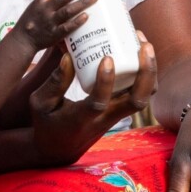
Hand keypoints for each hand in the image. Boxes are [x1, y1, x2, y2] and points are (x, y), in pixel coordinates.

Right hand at [14, 0, 99, 52]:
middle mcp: (45, 9)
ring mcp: (50, 22)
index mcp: (40, 0)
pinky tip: (86, 16)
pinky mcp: (54, 35)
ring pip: (68, 10)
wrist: (22, 40)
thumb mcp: (36, 5)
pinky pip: (67, 27)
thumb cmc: (32, 21)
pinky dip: (77, 21)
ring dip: (83, 2)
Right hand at [29, 35, 156, 162]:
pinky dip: (144, 75)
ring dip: (149, 72)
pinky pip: (139, 94)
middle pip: (136, 102)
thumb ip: (55, 82)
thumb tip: (68, 56)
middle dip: (146, 73)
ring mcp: (116, 116)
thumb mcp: (41, 103)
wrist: (58, 148)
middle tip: (143, 45)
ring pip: (143, 98)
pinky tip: (138, 53)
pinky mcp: (118, 111)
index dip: (106, 81)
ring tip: (143, 43)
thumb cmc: (46, 121)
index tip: (107, 58)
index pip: (100, 102)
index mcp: (81, 119)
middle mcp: (105, 119)